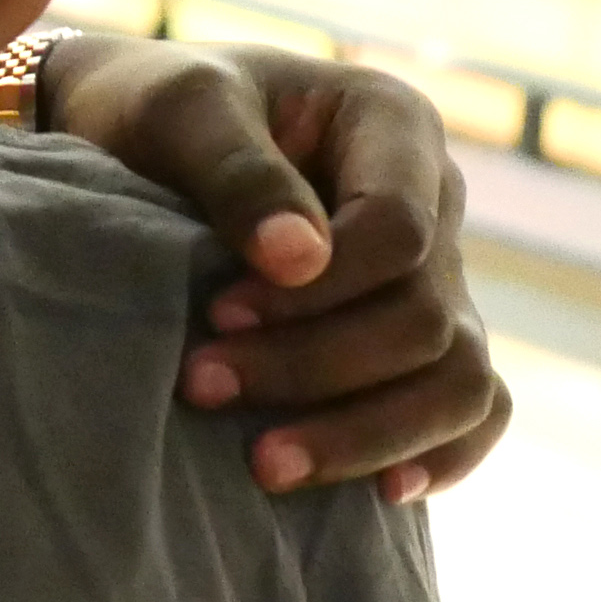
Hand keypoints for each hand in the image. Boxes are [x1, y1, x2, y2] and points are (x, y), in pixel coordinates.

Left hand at [38, 35, 509, 501]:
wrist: (127, 135)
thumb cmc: (153, 106)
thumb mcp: (180, 112)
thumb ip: (237, 172)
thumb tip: (300, 259)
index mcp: (392, 124)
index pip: (400, 229)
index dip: (322, 289)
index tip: (218, 311)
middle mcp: (435, 201)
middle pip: (424, 317)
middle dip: (316, 367)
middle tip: (200, 386)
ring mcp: (438, 275)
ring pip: (459, 378)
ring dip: (368, 433)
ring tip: (265, 465)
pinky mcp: (420, 339)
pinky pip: (473, 407)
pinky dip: (440, 452)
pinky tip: (379, 495)